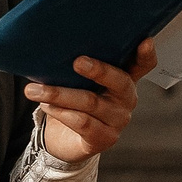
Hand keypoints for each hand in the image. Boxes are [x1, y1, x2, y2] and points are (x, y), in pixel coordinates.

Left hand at [26, 39, 155, 162]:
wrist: (64, 141)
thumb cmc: (73, 102)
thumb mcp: (78, 81)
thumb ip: (77, 66)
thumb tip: (53, 46)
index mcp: (124, 79)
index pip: (143, 65)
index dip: (146, 54)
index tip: (145, 41)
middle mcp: (126, 99)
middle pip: (119, 81)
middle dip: (98, 70)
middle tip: (77, 62)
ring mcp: (118, 120)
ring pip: (91, 102)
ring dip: (60, 94)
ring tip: (34, 90)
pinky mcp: (104, 138)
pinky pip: (82, 122)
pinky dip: (61, 112)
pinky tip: (46, 105)